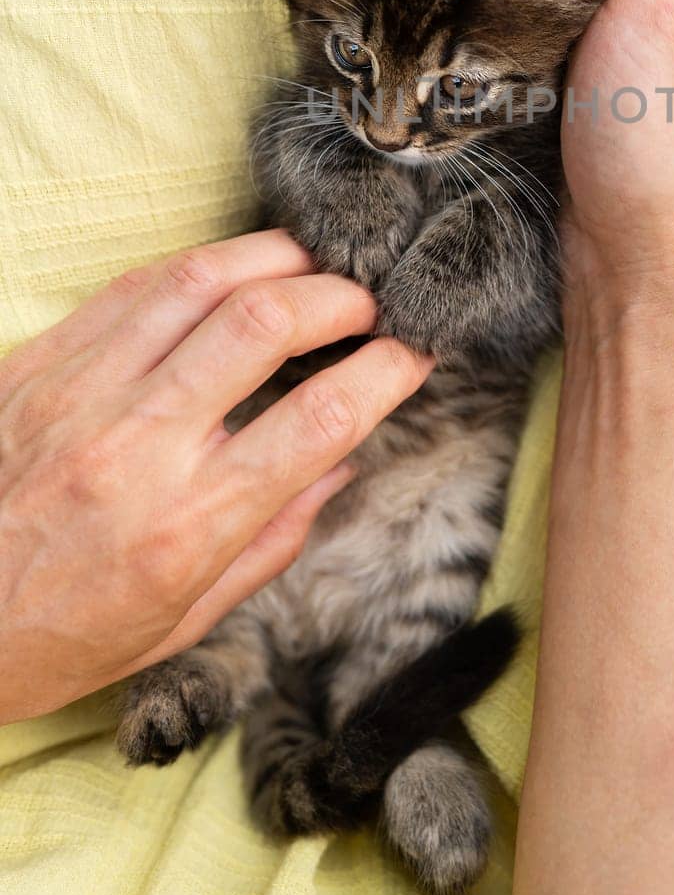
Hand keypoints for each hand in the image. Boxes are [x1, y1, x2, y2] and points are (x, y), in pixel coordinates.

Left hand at [0, 230, 430, 723]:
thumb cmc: (59, 636)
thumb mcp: (182, 622)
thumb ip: (272, 540)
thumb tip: (339, 465)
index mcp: (187, 525)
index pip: (321, 419)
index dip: (387, 371)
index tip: (414, 354)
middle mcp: (139, 447)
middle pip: (268, 325)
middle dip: (343, 297)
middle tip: (370, 303)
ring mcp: (82, 394)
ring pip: (201, 281)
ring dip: (278, 258)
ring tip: (315, 263)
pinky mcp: (39, 363)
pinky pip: (134, 286)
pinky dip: (200, 266)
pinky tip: (233, 269)